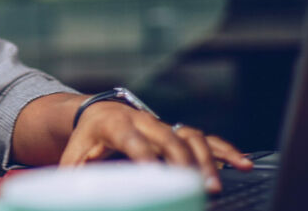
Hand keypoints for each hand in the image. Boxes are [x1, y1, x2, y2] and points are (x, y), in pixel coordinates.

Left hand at [60, 102, 252, 192]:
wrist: (97, 112)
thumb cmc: (85, 141)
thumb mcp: (73, 158)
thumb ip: (73, 179)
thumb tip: (64, 195)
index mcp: (115, 124)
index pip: (132, 140)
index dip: (145, 156)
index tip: (156, 175)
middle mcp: (143, 120)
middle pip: (168, 138)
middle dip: (182, 162)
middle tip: (194, 188)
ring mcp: (164, 124)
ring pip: (191, 136)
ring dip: (206, 160)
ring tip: (214, 186)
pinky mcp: (178, 131)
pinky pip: (206, 139)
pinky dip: (224, 151)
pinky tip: (242, 166)